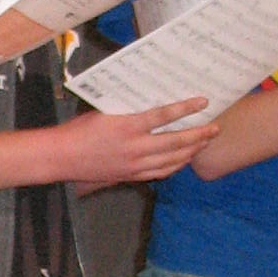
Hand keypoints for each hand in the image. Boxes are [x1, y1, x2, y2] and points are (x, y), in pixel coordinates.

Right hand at [58, 97, 214, 189]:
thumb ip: (129, 110)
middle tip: (215, 128)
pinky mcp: (131, 175)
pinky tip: (185, 159)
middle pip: (176, 142)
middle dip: (199, 135)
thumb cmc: (80, 130)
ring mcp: (135, 164)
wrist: (62, 157)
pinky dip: (176, 165)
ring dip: (192, 150)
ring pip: (172, 159)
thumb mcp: (105, 112)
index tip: (203, 101)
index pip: (164, 116)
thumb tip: (151, 100)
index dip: (186, 108)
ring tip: (205, 142)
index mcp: (128, 126)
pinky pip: (161, 171)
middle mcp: (135, 147)